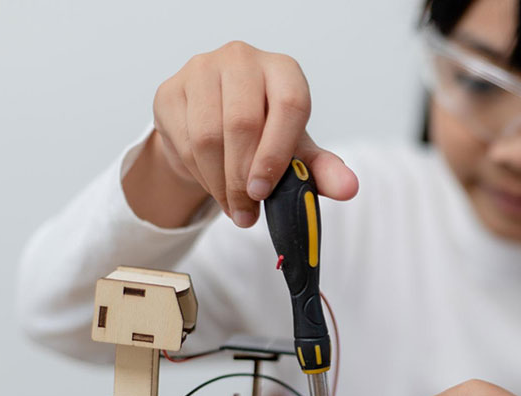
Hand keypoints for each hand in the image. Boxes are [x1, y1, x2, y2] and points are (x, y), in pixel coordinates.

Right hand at [126, 41, 358, 228]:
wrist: (213, 127)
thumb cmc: (264, 136)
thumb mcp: (296, 153)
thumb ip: (322, 169)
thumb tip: (349, 188)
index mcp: (283, 70)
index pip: (290, 105)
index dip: (277, 153)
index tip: (264, 191)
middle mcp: (242, 59)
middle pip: (242, 123)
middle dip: (243, 177)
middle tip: (247, 211)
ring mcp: (202, 69)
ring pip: (208, 136)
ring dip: (220, 182)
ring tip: (233, 206)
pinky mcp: (171, 89)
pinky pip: (183, 140)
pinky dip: (199, 174)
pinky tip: (212, 183)